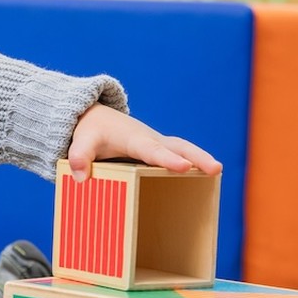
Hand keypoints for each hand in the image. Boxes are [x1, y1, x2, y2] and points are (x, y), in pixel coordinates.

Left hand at [66, 103, 222, 182]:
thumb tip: (81, 177)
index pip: (152, 151)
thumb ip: (79, 156)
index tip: (183, 166)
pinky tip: (206, 180)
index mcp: (133, 139)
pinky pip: (179, 155)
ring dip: (201, 158)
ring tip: (218, 172)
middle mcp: (150, 140)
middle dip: (196, 156)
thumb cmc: (91, 131)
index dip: (167, 159)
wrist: (96, 117)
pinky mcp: (159, 150)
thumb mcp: (80, 142)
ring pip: (183, 148)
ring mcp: (157, 144)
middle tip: (216, 168)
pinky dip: (194, 163)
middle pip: (178, 146)